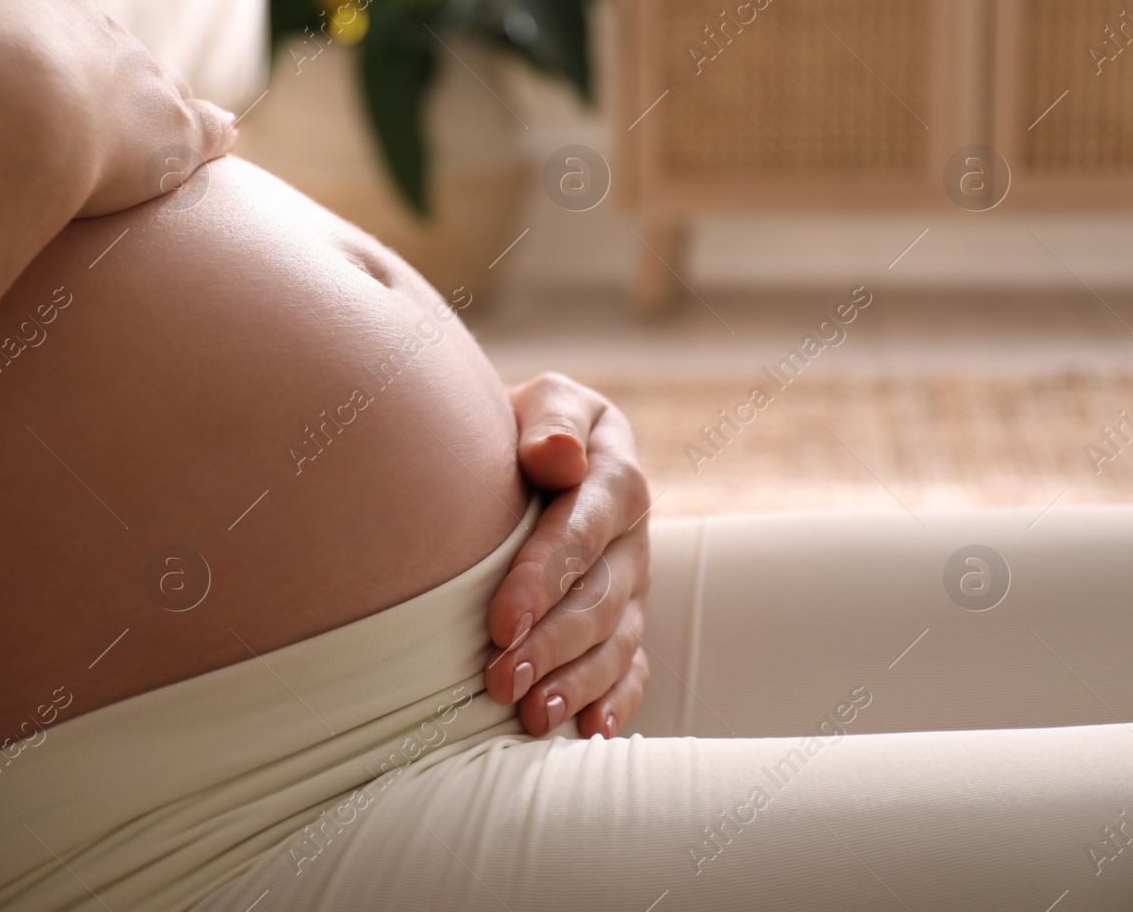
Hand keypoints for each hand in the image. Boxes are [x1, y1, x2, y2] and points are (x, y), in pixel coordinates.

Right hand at [0, 0, 235, 217]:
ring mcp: (142, 79)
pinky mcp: (172, 133)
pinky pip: (201, 128)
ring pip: (151, 84)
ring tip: (131, 133)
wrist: (1, 96)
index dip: (15, 42)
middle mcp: (96, 28)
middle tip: (47, 115)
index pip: (35, 15)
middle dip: (77, 75)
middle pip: (94, 48)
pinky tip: (225, 134)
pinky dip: (214, 131)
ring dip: (143, 104)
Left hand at [485, 373, 651, 737]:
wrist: (537, 448)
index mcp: (614, 477)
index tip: (500, 621)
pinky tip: (589, 732)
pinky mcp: (626, 621)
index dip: (543, 578)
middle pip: (598, 599)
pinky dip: (614, 701)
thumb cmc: (526, 425)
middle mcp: (632, 539)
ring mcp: (633, 586)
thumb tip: (558, 456)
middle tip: (499, 680)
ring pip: (615, 643)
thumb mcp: (542, 401)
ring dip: (574, 683)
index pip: (582, 531)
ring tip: (531, 716)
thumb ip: (551, 420)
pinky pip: (631, 667)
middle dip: (550, 645)